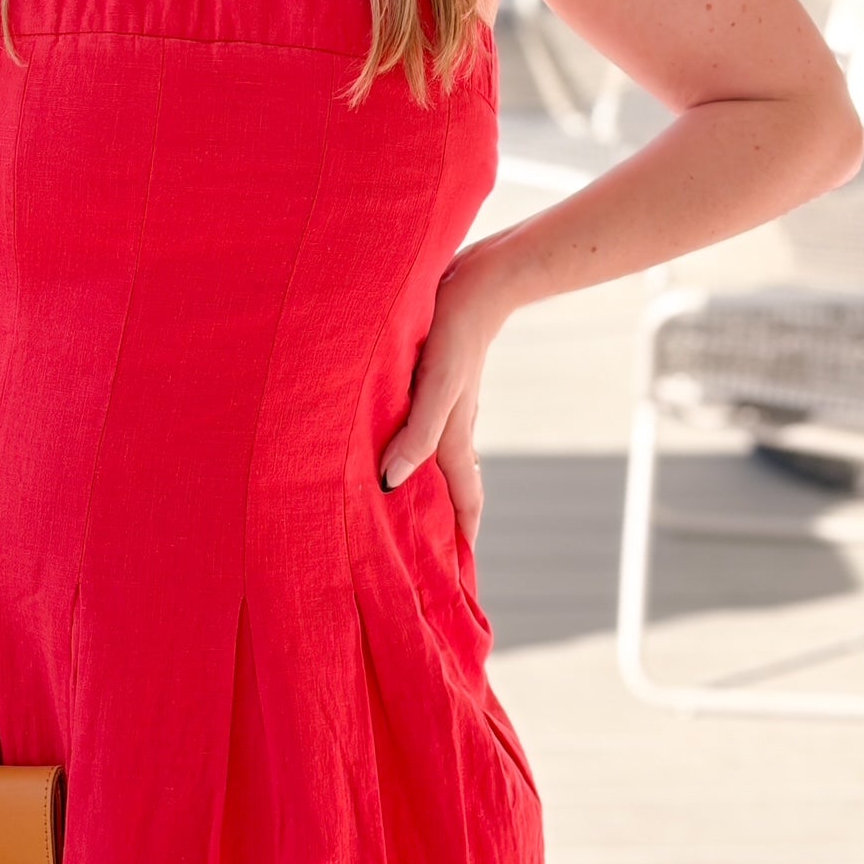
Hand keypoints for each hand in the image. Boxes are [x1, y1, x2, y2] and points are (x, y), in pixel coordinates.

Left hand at [377, 248, 510, 544]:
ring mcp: (443, 403)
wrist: (480, 278)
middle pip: (446, 486)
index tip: (460, 584)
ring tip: (391, 507)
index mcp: (456, 438)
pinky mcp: (432, 378)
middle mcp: (451, 427)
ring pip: (430, 455)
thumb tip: (391, 485)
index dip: (462, 543)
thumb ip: (417, 434)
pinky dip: (405, 443)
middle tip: (417, 556)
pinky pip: (418, 423)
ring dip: (416, 482)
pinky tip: (383, 436)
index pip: (464, 505)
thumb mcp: (438, 386)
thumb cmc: (457, 331)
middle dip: (437, 522)